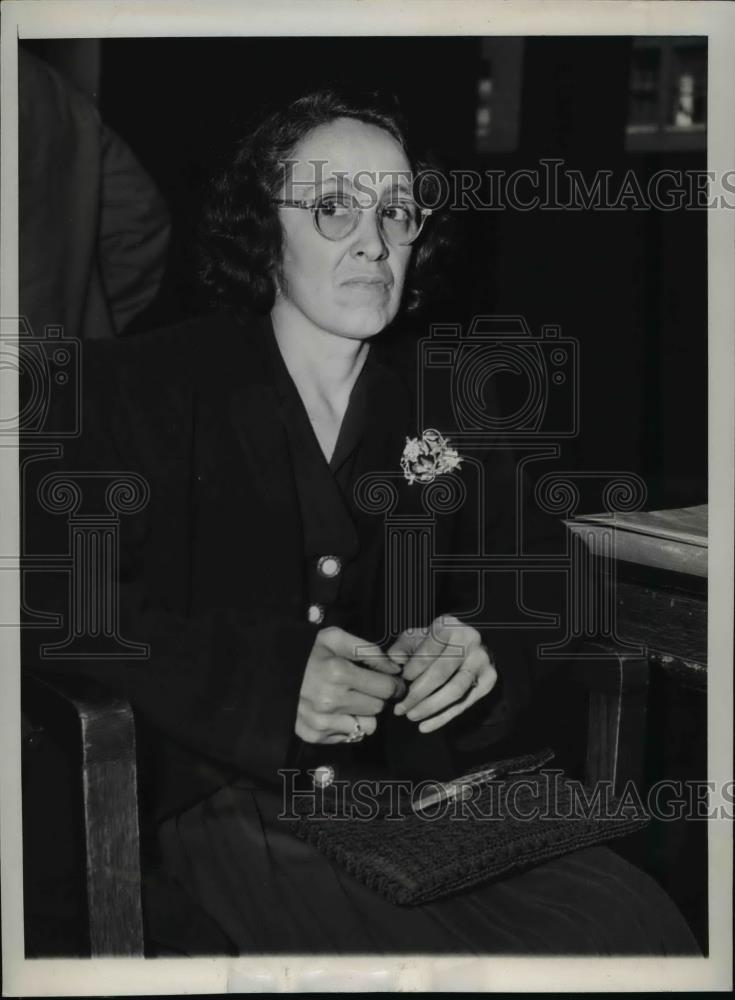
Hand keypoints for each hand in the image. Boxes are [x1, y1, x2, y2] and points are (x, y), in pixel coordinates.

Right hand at [296, 626, 404, 743]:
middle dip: (376, 696)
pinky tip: (336, 711)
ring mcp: (321, 721)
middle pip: (378, 707)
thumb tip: (394, 669)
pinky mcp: (313, 734)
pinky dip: (347, 724)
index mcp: (339, 673)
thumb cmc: (307, 652)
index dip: (393, 684)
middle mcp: (331, 701)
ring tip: (350, 700)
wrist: (271, 670)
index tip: (391, 682)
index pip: (385, 688)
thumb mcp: (336, 638)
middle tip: (364, 687)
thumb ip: (368, 650)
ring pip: (367, 726)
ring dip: (364, 713)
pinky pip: (348, 736)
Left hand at [387, 615, 496, 732]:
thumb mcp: (417, 638)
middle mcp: (470, 641)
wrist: (469, 646)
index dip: (415, 666)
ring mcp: (482, 662)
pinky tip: (425, 726)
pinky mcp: (488, 681)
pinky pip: (464, 704)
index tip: (402, 680)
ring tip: (411, 716)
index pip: (430, 648)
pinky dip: (443, 718)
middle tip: (400, 707)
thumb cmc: (435, 643)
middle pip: (442, 672)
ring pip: (455, 690)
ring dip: (430, 707)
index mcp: (450, 626)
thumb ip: (402, 648)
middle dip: (418, 693)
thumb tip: (394, 661)